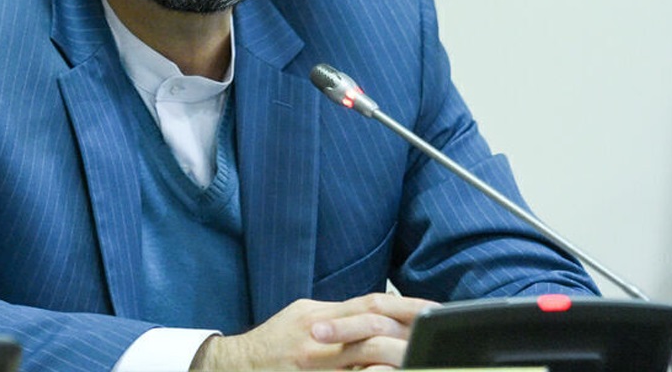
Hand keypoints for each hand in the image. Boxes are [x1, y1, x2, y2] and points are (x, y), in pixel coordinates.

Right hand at [190, 292, 436, 369]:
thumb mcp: (303, 316)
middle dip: (407, 334)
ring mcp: (317, 364)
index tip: (433, 311)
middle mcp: (319, 337)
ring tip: (420, 359)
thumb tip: (373, 313)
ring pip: (366, 357)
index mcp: (319, 315)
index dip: (406, 307)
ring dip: (396, 358)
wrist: (238, 366)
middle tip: (433, 338)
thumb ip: (337, 315)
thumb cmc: (273, 342)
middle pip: (373, 329)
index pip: (371, 304)